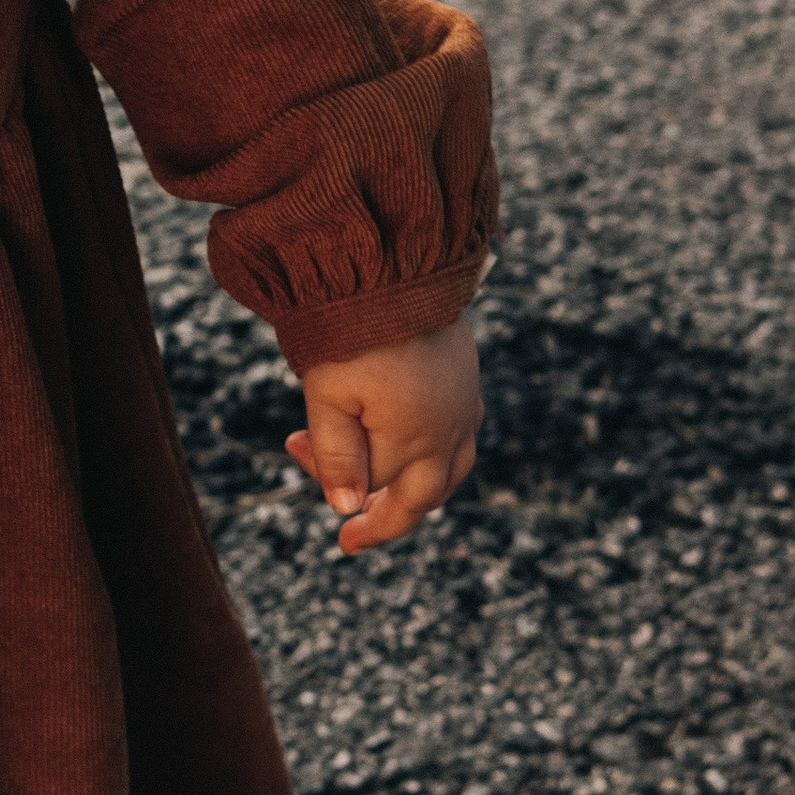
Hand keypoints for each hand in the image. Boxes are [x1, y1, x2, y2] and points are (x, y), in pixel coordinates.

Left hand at [286, 318, 481, 554]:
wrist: (391, 265)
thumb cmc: (350, 331)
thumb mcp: (327, 397)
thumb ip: (337, 456)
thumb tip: (346, 507)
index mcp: (418, 440)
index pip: (380, 492)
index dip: (350, 503)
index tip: (328, 516)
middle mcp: (451, 428)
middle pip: (426, 495)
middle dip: (387, 514)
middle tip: (352, 530)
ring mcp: (464, 404)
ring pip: (448, 470)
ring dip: (411, 487)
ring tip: (373, 489)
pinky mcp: (466, 379)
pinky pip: (457, 436)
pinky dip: (427, 454)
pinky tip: (395, 438)